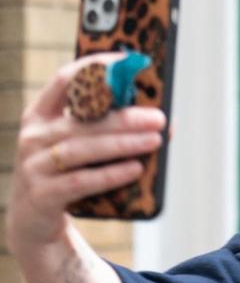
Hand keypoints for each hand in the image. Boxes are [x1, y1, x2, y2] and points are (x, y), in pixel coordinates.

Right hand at [6, 55, 164, 255]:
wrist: (35, 223)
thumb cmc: (68, 173)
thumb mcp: (82, 146)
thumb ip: (111, 128)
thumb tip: (163, 119)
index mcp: (41, 114)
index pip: (65, 80)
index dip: (96, 67)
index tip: (130, 60)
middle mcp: (33, 136)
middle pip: (83, 120)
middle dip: (125, 117)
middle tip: (159, 117)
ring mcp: (33, 165)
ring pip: (83, 149)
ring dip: (123, 143)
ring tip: (155, 141)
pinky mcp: (41, 194)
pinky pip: (80, 181)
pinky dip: (110, 174)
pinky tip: (135, 169)